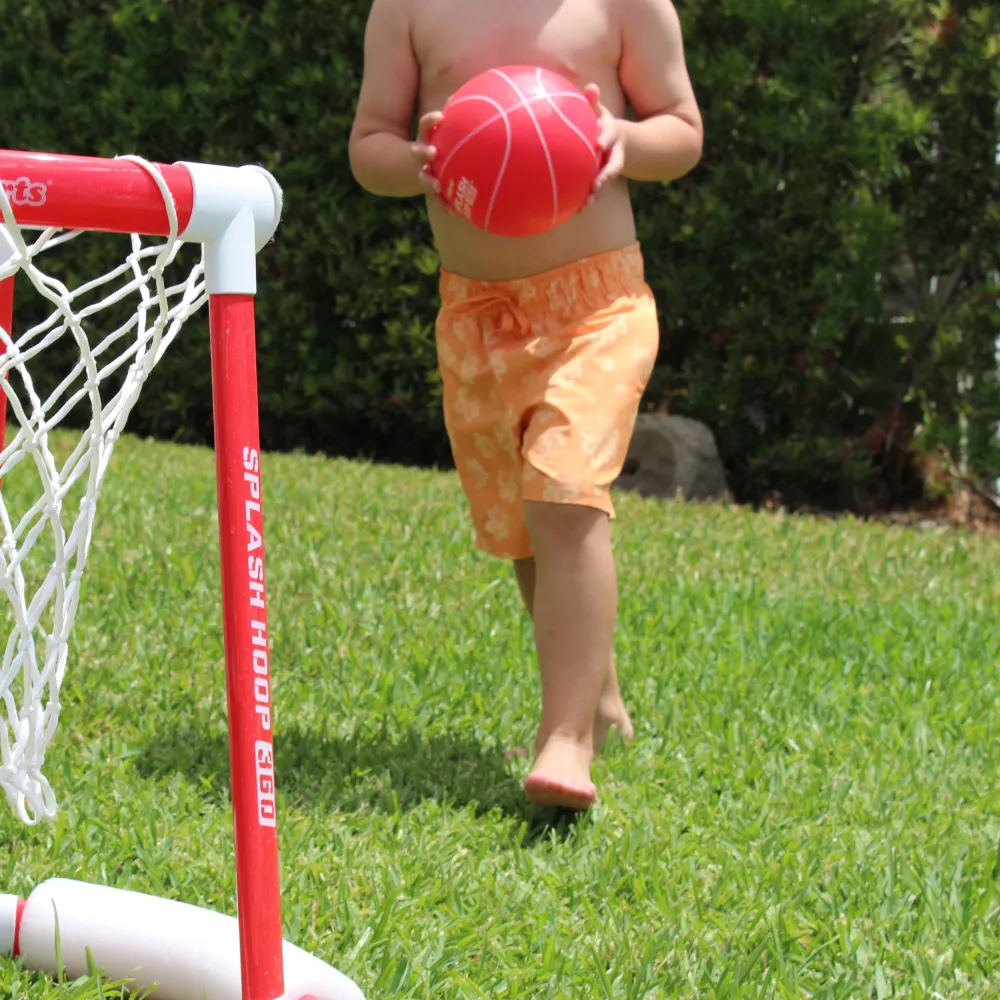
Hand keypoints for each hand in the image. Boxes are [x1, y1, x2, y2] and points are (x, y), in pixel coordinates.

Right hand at [411, 111, 450, 207]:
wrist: (413, 170)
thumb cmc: (440, 146)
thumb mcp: (444, 133)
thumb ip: (459, 119)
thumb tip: (482, 97)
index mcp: (426, 138)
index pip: (425, 126)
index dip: (430, 121)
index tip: (439, 117)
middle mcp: (422, 156)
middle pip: (418, 152)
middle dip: (423, 152)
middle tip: (432, 153)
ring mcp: (424, 173)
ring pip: (424, 178)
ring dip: (429, 182)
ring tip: (437, 187)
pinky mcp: (430, 189)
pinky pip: (437, 199)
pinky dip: (444, 205)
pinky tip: (454, 211)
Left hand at [583, 85, 625, 204]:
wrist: (625, 141)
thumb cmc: (601, 123)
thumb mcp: (600, 111)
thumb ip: (593, 101)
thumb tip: (591, 87)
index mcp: (612, 133)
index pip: (610, 134)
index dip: (606, 138)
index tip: (600, 144)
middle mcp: (615, 152)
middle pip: (614, 164)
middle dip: (606, 175)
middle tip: (596, 184)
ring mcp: (612, 166)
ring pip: (607, 180)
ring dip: (599, 192)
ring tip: (587, 203)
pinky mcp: (605, 177)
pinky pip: (599, 190)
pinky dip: (590, 199)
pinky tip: (578, 210)